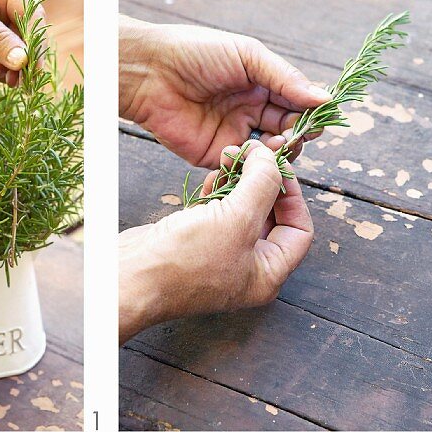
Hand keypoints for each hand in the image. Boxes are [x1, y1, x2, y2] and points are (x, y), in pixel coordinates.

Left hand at [0, 0, 38, 86]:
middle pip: (28, 35)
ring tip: (9, 83)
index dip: (35, 40)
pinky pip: (2, 61)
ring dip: (17, 69)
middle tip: (25, 83)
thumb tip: (24, 60)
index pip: (31, 13)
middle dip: (27, 58)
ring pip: (18, 52)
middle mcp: (1, 4)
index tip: (32, 66)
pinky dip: (4, 72)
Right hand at [119, 141, 312, 341]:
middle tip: (254, 155)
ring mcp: (222, 255)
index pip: (300, 231)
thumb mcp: (237, 219)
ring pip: (243, 209)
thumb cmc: (186, 261)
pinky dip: (218, 190)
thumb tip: (272, 158)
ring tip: (231, 156)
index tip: (280, 167)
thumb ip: (262, 184)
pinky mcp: (197, 241)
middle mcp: (249, 267)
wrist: (131, 277)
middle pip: (272, 217)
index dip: (294, 195)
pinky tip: (212, 176)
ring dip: (240, 181)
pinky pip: (218, 211)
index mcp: (268, 274)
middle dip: (264, 183)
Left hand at [120, 16, 331, 167]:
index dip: (310, 112)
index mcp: (260, 84)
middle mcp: (250, 111)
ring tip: (277, 143)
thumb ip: (285, 78)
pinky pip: (244, 168)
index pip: (296, 102)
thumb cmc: (197, 53)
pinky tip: (257, 156)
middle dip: (298, 134)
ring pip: (270, 153)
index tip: (320, 119)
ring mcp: (235, 135)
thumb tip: (324, 98)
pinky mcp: (217, 156)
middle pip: (288, 129)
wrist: (151, 72)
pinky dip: (256, 166)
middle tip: (298, 134)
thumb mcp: (248, 56)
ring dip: (281, 151)